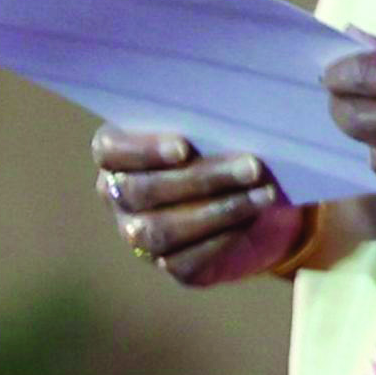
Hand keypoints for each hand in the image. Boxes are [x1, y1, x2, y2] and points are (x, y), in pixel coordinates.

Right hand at [92, 125, 306, 286]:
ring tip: (263, 194)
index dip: (142, 151)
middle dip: (201, 179)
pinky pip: (183, 261)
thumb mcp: (229, 123)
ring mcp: (141, 234)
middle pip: (141, 192)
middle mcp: (122, 194)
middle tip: (253, 165)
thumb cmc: (237, 141)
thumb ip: (218, 116)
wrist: (265, 192)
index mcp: (123, 150)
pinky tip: (252, 220)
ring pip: (160, 230)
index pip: (110, 150)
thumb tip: (248, 109)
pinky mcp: (172, 264)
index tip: (183, 147)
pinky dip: (220, 239)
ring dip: (218, 211)